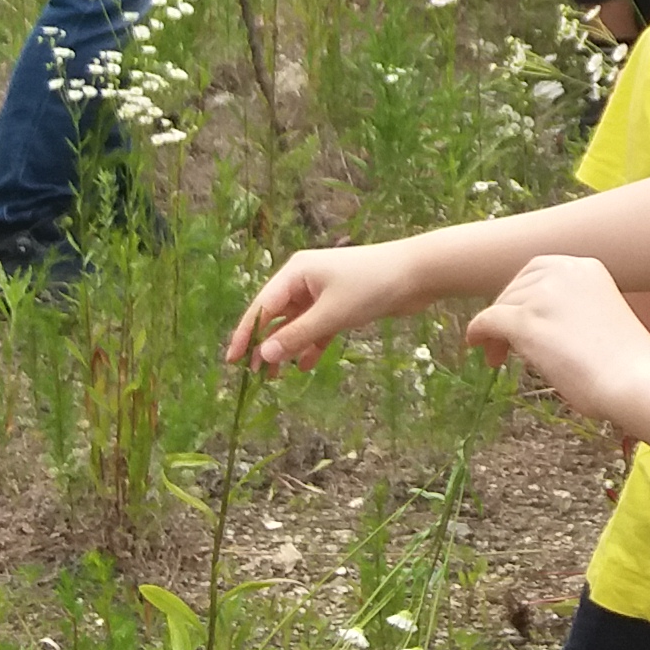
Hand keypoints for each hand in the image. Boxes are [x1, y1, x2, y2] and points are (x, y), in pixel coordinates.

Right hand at [225, 243, 427, 368]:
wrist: (417, 274)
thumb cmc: (371, 286)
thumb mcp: (330, 315)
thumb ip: (296, 336)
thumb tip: (264, 354)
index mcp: (296, 273)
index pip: (262, 306)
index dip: (246, 334)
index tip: (232, 361)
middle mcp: (305, 279)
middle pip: (277, 315)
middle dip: (266, 344)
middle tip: (256, 375)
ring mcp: (324, 292)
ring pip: (297, 324)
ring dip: (288, 348)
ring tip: (277, 377)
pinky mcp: (342, 304)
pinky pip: (318, 327)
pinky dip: (311, 344)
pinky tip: (305, 366)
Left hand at [464, 253, 649, 423]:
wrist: (635, 381)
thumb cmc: (627, 363)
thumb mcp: (601, 317)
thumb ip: (572, 308)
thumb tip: (537, 321)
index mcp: (586, 267)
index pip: (538, 270)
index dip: (523, 293)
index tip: (519, 315)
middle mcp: (564, 272)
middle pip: (517, 286)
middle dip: (508, 311)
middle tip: (505, 342)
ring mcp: (543, 295)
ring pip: (502, 305)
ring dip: (496, 330)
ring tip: (499, 357)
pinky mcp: (526, 321)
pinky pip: (488, 321)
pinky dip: (478, 333)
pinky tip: (478, 347)